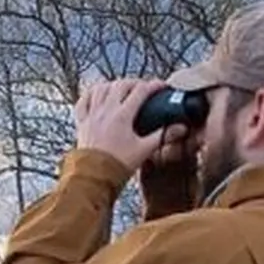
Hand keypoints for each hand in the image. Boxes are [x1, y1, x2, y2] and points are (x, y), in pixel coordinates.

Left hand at [74, 77, 192, 173]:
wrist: (92, 180)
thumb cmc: (117, 166)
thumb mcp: (143, 151)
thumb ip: (162, 136)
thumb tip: (181, 128)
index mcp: (122, 115)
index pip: (141, 90)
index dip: (154, 85)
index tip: (162, 87)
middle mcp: (105, 111)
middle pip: (121, 84)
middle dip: (135, 83)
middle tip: (143, 89)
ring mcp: (91, 115)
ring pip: (101, 88)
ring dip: (113, 85)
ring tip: (122, 90)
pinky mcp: (82, 123)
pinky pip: (83, 100)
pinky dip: (91, 94)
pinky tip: (98, 95)